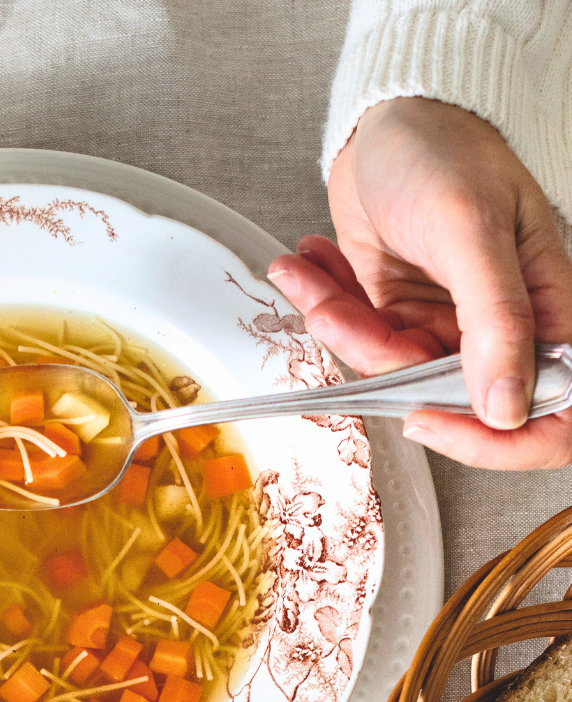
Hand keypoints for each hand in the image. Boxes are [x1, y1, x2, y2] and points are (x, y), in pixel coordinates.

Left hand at [267, 97, 571, 469]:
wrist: (387, 117)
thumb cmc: (446, 152)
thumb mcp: (472, 232)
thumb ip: (495, 321)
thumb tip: (507, 406)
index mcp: (542, 309)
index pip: (544, 411)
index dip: (493, 437)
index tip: (429, 418)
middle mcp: (494, 327)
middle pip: (445, 398)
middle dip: (381, 363)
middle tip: (345, 317)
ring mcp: (441, 322)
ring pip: (386, 367)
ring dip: (338, 324)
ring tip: (309, 269)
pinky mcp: (393, 311)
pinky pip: (356, 336)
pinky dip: (323, 305)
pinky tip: (303, 265)